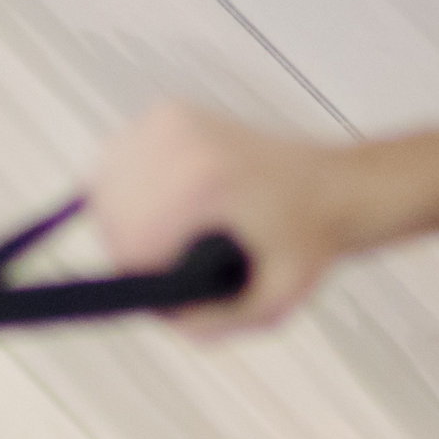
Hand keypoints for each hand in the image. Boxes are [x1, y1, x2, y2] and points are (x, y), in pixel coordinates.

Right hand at [85, 100, 358, 337]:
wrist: (334, 187)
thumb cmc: (305, 243)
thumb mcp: (270, 303)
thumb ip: (209, 322)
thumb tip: (153, 311)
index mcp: (203, 179)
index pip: (128, 243)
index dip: (148, 275)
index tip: (183, 276)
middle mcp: (179, 138)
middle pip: (111, 217)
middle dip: (135, 250)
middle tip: (187, 255)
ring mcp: (169, 121)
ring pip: (104, 193)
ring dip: (128, 224)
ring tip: (180, 233)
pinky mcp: (164, 115)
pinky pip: (112, 170)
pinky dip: (127, 195)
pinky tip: (167, 207)